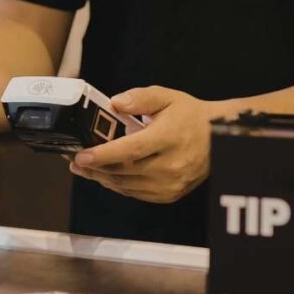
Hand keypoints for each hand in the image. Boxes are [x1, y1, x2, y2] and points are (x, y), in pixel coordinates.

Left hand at [68, 86, 225, 202]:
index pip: (130, 151)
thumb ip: (140, 98)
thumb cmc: (190, 116)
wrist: (219, 139)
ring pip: (127, 186)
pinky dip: (119, 186)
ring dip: (103, 178)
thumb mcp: (167, 97)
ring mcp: (171, 184)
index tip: (80, 156)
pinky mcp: (170, 195)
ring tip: (85, 169)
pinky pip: (137, 194)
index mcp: (169, 138)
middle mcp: (170, 165)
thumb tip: (115, 103)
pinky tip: (107, 177)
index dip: (102, 155)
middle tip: (74, 162)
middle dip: (95, 168)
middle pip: (124, 171)